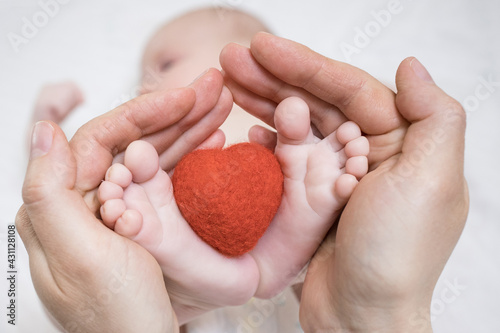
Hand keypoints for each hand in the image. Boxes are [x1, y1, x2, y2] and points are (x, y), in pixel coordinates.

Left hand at [17, 69, 230, 332]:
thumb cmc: (115, 318)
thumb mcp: (80, 257)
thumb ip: (51, 193)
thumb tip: (42, 130)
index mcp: (60, 206)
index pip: (100, 139)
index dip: (144, 113)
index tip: (184, 97)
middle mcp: (85, 203)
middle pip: (131, 143)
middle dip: (173, 113)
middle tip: (212, 91)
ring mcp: (117, 211)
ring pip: (151, 156)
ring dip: (186, 129)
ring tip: (220, 107)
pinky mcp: (142, 222)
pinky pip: (164, 179)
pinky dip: (188, 157)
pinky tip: (212, 142)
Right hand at [220, 33, 467, 331]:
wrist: (360, 317)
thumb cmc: (397, 255)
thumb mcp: (432, 181)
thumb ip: (433, 116)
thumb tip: (411, 65)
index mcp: (399, 141)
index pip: (347, 88)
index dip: (303, 64)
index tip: (261, 48)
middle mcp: (368, 153)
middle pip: (316, 102)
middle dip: (273, 77)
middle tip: (232, 58)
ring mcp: (335, 175)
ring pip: (296, 126)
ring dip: (263, 101)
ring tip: (228, 81)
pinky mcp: (309, 197)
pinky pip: (284, 159)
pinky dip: (265, 141)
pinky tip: (246, 131)